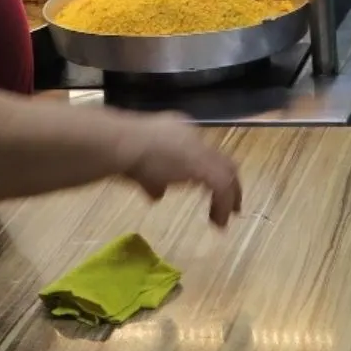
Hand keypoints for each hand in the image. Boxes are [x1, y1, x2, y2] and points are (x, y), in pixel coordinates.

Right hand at [116, 113, 242, 224]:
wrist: (120, 146)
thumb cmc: (120, 153)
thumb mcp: (138, 169)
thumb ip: (152, 180)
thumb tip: (158, 194)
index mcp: (176, 129)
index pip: (198, 150)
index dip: (203, 171)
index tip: (204, 188)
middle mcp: (192, 134)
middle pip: (219, 159)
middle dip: (226, 182)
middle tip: (230, 204)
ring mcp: (199, 148)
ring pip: (226, 172)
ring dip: (229, 196)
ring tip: (227, 216)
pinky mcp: (203, 165)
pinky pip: (222, 187)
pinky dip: (223, 205)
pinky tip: (218, 221)